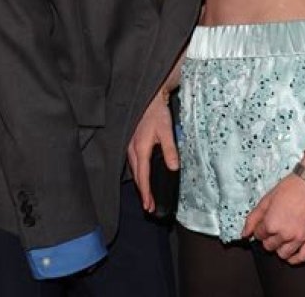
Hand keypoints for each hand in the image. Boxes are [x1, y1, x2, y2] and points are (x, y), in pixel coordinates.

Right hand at [127, 89, 177, 212]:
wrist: (149, 98)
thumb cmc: (157, 113)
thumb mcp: (167, 130)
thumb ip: (170, 149)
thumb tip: (174, 168)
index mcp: (141, 148)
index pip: (143, 176)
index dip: (146, 192)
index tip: (149, 206)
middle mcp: (132, 149)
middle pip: (137, 176)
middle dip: (143, 192)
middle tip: (149, 206)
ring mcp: (130, 145)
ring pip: (134, 169)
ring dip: (140, 183)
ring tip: (147, 195)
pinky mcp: (131, 142)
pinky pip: (133, 162)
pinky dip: (138, 173)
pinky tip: (143, 175)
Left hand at [241, 174, 304, 263]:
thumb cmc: (291, 187)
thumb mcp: (267, 199)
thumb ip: (253, 218)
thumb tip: (244, 234)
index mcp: (272, 223)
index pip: (259, 235)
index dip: (260, 229)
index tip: (264, 224)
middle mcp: (285, 234)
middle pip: (269, 246)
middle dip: (268, 238)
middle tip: (273, 228)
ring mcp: (300, 238)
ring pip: (283, 254)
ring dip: (279, 248)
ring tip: (281, 237)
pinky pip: (302, 258)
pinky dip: (294, 258)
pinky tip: (291, 252)